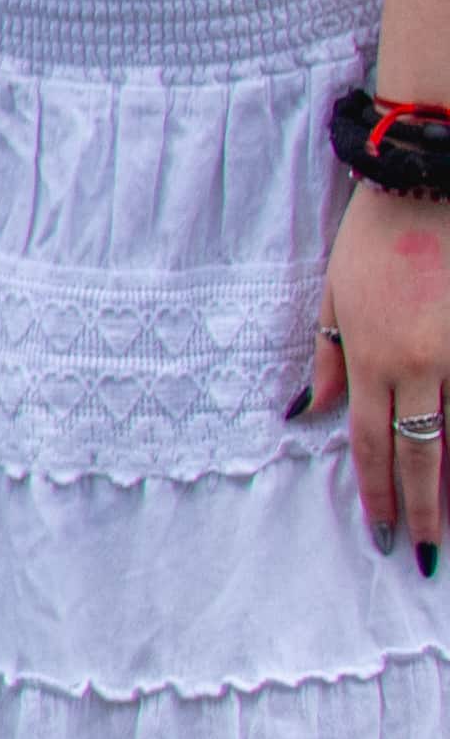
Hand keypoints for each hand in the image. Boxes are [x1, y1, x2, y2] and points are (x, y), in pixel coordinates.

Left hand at [316, 178, 449, 560]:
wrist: (430, 183)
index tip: (381, 534)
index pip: (372, 442)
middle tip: (424, 555)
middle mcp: (423, 362)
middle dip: (423, 509)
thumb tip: (309, 414)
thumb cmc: (377, 235)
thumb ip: (329, 359)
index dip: (377, 493)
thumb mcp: (335, 295)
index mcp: (373, 354)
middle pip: (424, 452)